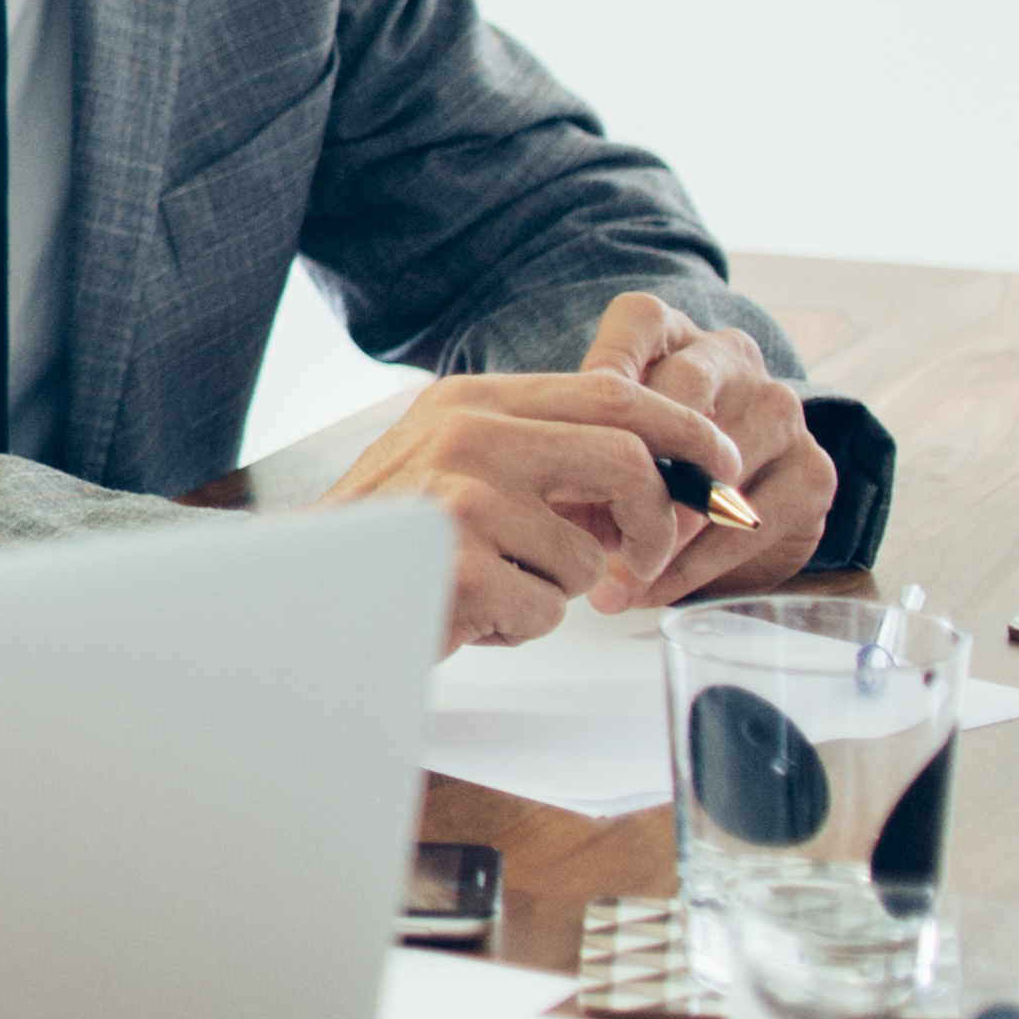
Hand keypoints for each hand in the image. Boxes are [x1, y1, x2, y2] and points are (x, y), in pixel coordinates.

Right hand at [325, 358, 755, 649]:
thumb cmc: (390, 541)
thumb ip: (538, 450)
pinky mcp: (454, 565)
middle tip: (646, 562)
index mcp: (472, 401)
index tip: (719, 463)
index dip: (682, 426)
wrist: (298, 594)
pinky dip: (519, 626)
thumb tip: (656, 468)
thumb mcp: (456, 465)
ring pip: (585, 554)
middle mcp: (465, 434)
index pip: (609, 392)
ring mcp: (457, 497)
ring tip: (494, 587)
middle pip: (625, 461)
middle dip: (657, 520)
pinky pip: (546, 609)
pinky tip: (469, 614)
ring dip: (556, 590)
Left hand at [572, 289, 833, 605]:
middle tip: (594, 518)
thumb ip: (574, 449)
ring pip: (723, 462)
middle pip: (685, 388)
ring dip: (664, 527)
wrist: (725, 505)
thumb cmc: (636, 463)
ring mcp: (782, 411)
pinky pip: (752, 522)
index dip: (604, 371)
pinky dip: (694, 565)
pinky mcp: (813, 472)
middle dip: (637, 462)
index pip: (640, 321)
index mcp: (671, 334)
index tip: (570, 429)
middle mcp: (732, 358)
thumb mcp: (598, 443)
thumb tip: (542, 503)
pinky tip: (651, 589)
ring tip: (616, 573)